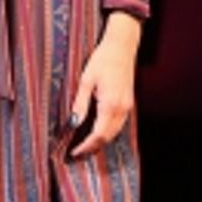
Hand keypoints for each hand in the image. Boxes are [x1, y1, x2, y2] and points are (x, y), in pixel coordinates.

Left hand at [68, 12, 139, 158]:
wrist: (122, 47)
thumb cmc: (102, 60)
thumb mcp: (86, 80)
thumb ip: (80, 104)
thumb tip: (73, 123)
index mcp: (110, 104)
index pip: (98, 134)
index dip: (86, 146)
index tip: (74, 152)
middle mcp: (122, 108)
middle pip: (108, 137)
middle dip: (93, 147)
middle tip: (77, 154)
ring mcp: (127, 106)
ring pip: (115, 132)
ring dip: (101, 141)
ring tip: (85, 146)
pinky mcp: (128, 103)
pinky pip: (119, 124)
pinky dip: (108, 132)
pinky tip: (97, 132)